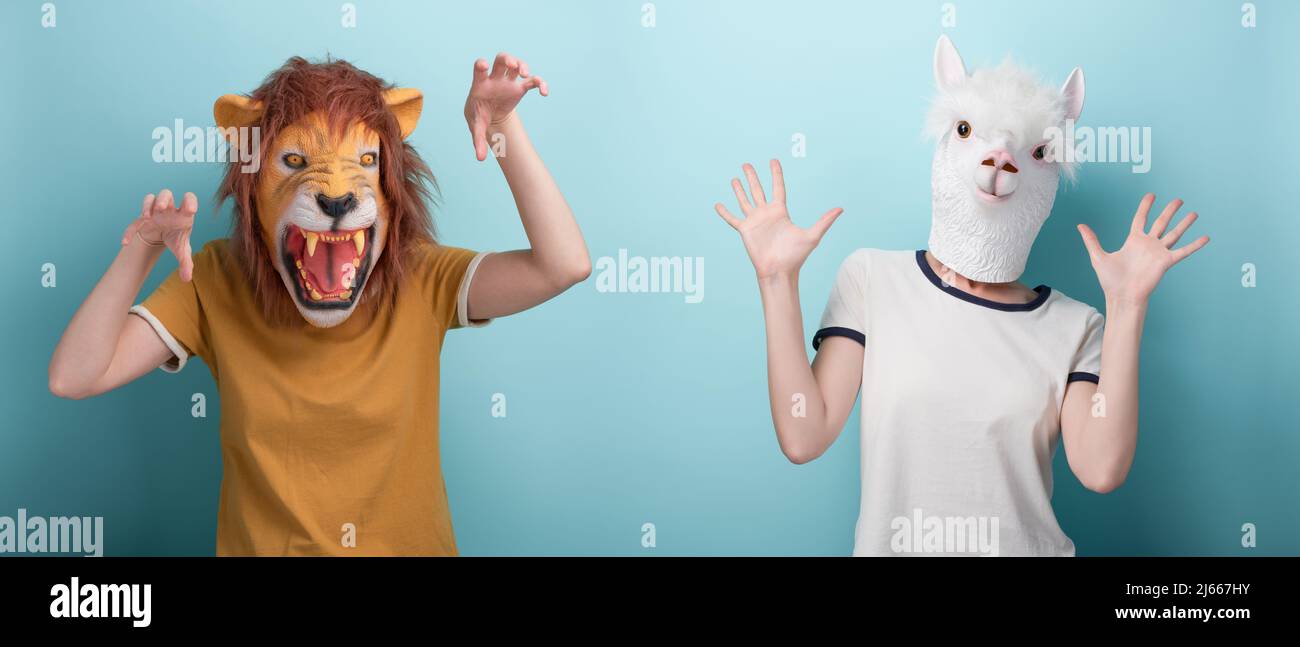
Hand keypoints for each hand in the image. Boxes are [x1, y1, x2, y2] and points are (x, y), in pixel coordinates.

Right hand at [121, 189, 196, 280]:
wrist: (163, 235)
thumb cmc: (176, 237)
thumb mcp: (182, 250)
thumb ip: (186, 263)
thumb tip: (187, 279)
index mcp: (183, 214)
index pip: (189, 199)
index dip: (190, 201)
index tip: (191, 210)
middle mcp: (169, 209)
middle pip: (166, 194)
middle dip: (163, 199)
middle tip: (162, 208)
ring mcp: (154, 212)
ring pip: (150, 199)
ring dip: (147, 206)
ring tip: (146, 217)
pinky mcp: (143, 219)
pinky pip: (135, 221)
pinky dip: (130, 231)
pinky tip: (126, 243)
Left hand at [464, 52, 547, 160]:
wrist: (489, 114)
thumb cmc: (480, 117)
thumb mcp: (477, 128)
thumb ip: (477, 141)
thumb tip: (480, 159)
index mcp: (481, 84)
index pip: (479, 69)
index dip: (481, 65)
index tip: (483, 66)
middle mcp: (495, 79)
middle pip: (501, 60)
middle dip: (507, 59)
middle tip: (512, 65)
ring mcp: (508, 82)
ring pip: (516, 65)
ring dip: (522, 65)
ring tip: (525, 74)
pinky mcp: (520, 88)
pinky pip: (533, 81)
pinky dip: (540, 83)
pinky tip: (544, 93)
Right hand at [714, 160, 842, 280]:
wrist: (779, 271)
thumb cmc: (795, 256)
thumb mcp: (812, 236)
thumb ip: (824, 221)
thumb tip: (841, 209)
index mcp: (781, 212)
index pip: (777, 187)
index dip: (775, 174)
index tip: (773, 160)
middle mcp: (766, 214)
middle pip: (758, 190)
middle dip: (752, 176)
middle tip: (746, 164)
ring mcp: (755, 222)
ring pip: (745, 201)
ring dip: (739, 190)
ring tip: (734, 178)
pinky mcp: (745, 231)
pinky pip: (732, 219)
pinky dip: (725, 212)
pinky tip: (718, 204)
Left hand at [1077, 193, 1208, 306]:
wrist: (1121, 296)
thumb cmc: (1110, 280)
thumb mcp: (1098, 256)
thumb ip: (1091, 240)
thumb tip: (1080, 225)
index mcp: (1133, 241)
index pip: (1141, 219)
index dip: (1146, 207)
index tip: (1151, 195)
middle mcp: (1148, 244)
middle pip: (1161, 223)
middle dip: (1169, 211)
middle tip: (1179, 200)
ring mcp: (1158, 252)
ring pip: (1174, 234)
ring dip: (1184, 224)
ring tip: (1194, 213)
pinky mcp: (1166, 262)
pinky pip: (1183, 251)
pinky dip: (1194, 245)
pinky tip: (1206, 237)